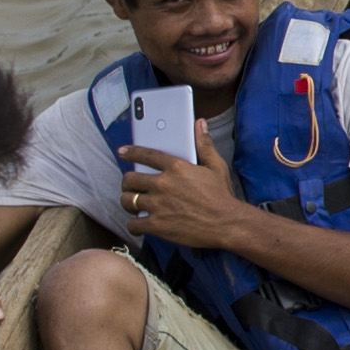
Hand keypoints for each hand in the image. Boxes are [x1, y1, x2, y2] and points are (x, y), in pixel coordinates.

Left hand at [119, 139, 249, 254]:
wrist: (227, 224)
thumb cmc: (222, 196)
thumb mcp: (216, 166)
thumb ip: (204, 144)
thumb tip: (200, 124)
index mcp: (176, 168)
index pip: (146, 155)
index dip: (131, 152)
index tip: (122, 152)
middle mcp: (163, 184)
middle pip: (130, 179)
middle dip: (128, 183)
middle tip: (132, 187)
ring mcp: (158, 205)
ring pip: (127, 201)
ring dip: (128, 203)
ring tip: (133, 205)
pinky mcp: (157, 225)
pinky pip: (133, 224)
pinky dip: (134, 225)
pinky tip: (139, 224)